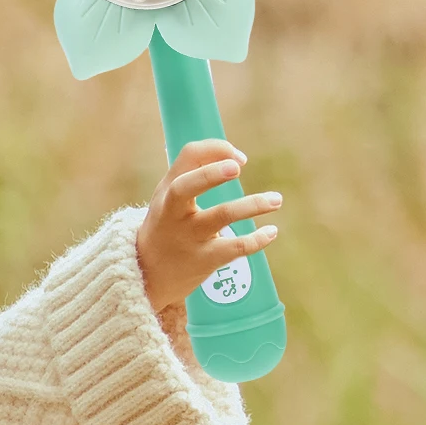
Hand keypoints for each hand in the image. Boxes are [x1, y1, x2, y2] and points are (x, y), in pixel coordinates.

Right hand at [135, 140, 281, 315]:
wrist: (148, 274)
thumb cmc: (167, 226)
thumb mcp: (169, 198)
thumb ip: (195, 174)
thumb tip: (236, 158)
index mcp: (167, 190)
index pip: (187, 157)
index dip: (216, 150)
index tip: (239, 159)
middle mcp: (173, 211)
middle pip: (186, 187)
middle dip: (212, 174)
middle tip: (238, 167)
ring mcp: (188, 236)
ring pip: (220, 216)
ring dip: (252, 205)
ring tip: (277, 199)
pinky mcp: (203, 260)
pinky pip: (234, 247)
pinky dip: (257, 239)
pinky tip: (271, 232)